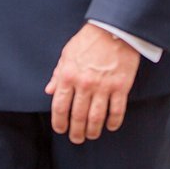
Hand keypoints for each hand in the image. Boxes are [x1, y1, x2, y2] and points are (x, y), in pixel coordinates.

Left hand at [45, 24, 140, 143]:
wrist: (114, 30)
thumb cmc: (88, 41)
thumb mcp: (66, 54)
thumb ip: (57, 74)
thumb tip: (49, 90)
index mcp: (68, 75)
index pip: (59, 106)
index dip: (59, 122)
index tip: (60, 129)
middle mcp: (84, 84)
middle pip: (77, 116)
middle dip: (76, 131)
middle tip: (76, 139)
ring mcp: (103, 86)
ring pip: (96, 117)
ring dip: (93, 130)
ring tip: (91, 135)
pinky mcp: (121, 87)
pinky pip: (117, 111)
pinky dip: (113, 122)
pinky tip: (110, 127)